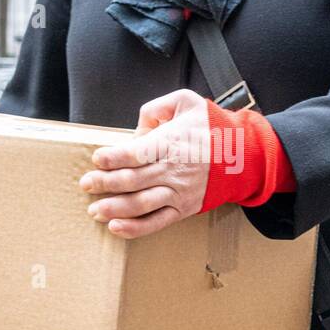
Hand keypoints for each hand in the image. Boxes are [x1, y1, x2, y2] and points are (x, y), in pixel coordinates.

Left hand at [79, 89, 210, 238]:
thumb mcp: (186, 102)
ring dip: (115, 208)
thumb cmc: (211, 127)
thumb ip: (157, 108)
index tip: (97, 158)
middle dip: (105, 183)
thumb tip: (137, 127)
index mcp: (172, 143)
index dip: (114, 157)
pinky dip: (136, 228)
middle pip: (133, 180)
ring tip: (94, 210)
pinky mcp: (183, 208)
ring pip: (141, 204)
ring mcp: (178, 192)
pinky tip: (117, 228)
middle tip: (86, 184)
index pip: (137, 153)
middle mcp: (173, 170)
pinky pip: (157, 222)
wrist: (242, 154)